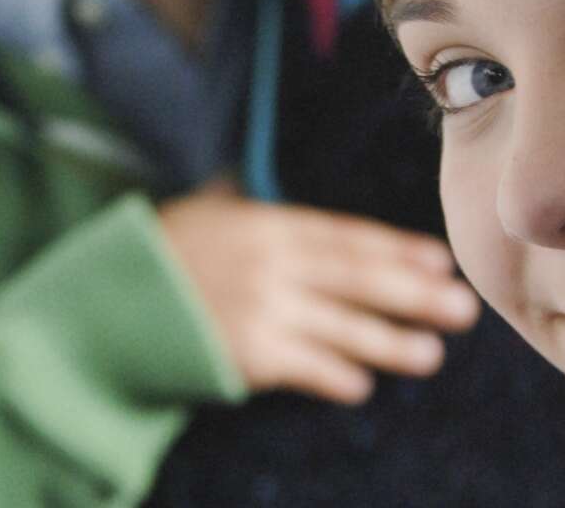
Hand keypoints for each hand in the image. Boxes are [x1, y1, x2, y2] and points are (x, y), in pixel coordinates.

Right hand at [158, 178, 480, 404]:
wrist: (102, 306)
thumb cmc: (155, 255)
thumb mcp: (205, 214)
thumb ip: (242, 203)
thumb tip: (252, 179)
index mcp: (268, 225)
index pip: (347, 237)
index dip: (396, 251)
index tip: (438, 262)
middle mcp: (272, 264)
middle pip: (358, 279)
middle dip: (414, 294)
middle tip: (463, 308)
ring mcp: (261, 310)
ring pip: (342, 328)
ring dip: (389, 343)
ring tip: (429, 355)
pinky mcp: (245, 354)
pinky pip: (304, 366)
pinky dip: (334, 374)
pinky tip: (361, 384)